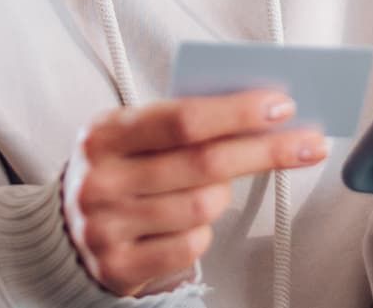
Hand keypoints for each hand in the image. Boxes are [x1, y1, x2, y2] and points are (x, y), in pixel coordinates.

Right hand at [60, 89, 328, 296]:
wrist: (66, 225)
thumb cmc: (119, 165)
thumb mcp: (133, 130)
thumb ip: (180, 119)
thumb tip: (258, 108)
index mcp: (105, 132)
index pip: (184, 118)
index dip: (237, 112)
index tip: (281, 105)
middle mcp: (102, 179)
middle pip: (205, 163)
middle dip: (265, 150)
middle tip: (306, 141)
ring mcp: (107, 227)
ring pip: (203, 207)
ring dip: (224, 194)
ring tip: (215, 184)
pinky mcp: (119, 267)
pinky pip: (191, 246)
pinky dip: (203, 230)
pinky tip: (191, 218)